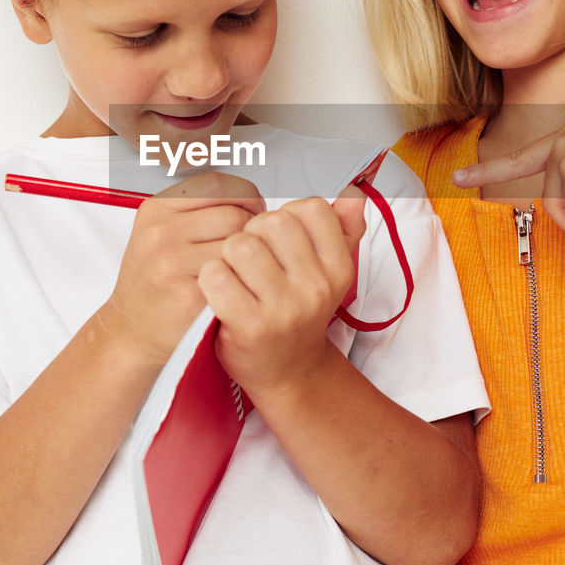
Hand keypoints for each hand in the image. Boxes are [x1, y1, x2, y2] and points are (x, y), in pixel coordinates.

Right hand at [108, 172, 264, 361]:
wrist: (132, 331)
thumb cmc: (156, 279)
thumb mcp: (161, 231)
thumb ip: (198, 208)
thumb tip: (254, 197)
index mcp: (156, 210)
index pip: (217, 184)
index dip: (245, 195)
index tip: (253, 211)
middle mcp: (160, 233)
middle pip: (234, 214)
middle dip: (251, 228)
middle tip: (252, 245)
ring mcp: (172, 264)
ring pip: (238, 244)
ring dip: (248, 256)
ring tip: (242, 266)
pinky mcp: (188, 296)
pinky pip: (235, 276)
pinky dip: (242, 280)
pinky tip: (236, 286)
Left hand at [198, 185, 366, 392]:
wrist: (288, 371)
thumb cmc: (299, 311)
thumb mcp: (329, 272)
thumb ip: (344, 228)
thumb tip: (354, 193)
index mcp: (338, 268)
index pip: (312, 208)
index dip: (288, 214)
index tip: (281, 239)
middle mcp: (316, 288)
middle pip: (272, 221)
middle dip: (254, 232)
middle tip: (252, 257)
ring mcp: (284, 309)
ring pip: (241, 245)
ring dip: (229, 255)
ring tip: (235, 273)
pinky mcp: (250, 326)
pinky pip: (217, 276)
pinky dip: (211, 278)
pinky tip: (221, 291)